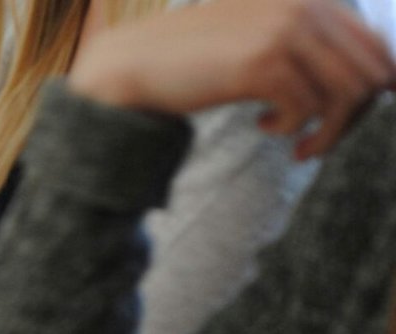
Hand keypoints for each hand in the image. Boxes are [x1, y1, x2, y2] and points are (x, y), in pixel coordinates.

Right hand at [69, 0, 395, 158]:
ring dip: (329, 133)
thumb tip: (370, 81)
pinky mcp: (262, 63)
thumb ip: (304, 47)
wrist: (132, 66)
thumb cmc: (192, 61)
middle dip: (353, 117)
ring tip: (302, 148)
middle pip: (369, 72)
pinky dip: (292, 131)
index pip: (374, 46)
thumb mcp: (255, 41)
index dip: (375, 89)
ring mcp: (283, 32)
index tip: (347, 119)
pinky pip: (307, 109)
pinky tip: (263, 128)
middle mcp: (302, 7)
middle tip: (319, 141)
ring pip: (346, 94)